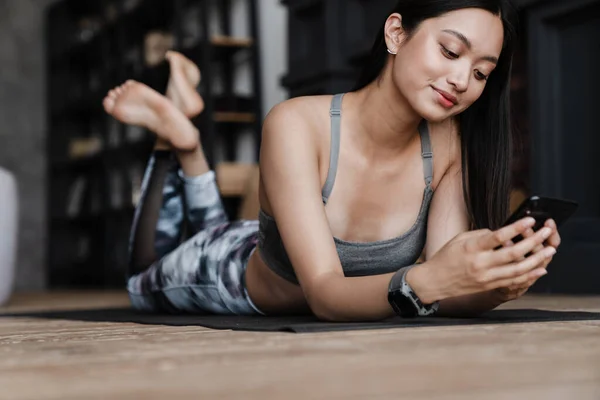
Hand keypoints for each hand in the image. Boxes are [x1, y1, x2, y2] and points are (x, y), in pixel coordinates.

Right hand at [425, 217, 556, 299]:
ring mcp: (486, 277)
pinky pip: (514, 281)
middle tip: (546, 232)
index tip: (530, 220)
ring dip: (537, 259)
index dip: (516, 228)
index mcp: (472, 248)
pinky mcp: (489, 286)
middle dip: (533, 242)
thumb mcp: (460, 239)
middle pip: (513, 253)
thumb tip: (504, 233)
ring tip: (550, 250)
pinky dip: (530, 275)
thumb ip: (482, 235)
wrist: (435, 280)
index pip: (498, 237)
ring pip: (518, 269)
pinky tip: (540, 268)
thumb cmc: (447, 256)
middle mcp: (480, 263)